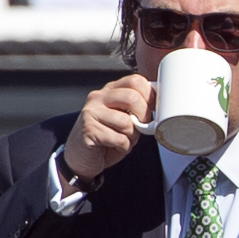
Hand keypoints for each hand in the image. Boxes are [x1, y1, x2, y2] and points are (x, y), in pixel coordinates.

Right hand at [65, 69, 154, 186]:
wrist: (81, 156)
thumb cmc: (107, 137)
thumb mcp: (125, 118)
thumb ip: (137, 109)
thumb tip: (157, 107)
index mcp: (110, 90)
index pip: (135, 80)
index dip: (150, 96)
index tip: (152, 110)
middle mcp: (98, 97)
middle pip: (132, 97)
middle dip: (143, 116)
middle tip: (140, 127)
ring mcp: (91, 112)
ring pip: (126, 121)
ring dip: (131, 135)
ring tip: (123, 139)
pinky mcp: (88, 130)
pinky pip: (118, 138)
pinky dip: (123, 146)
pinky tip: (114, 146)